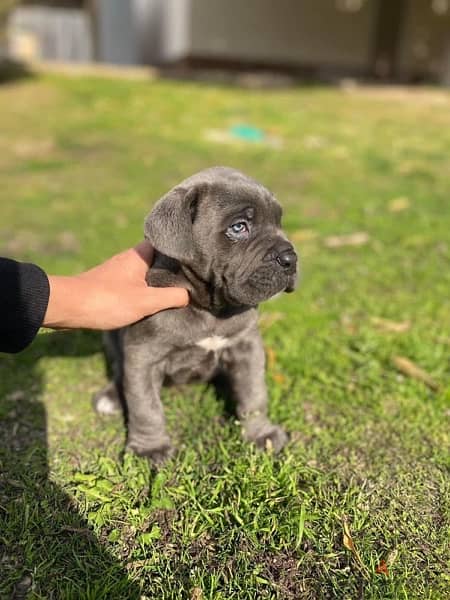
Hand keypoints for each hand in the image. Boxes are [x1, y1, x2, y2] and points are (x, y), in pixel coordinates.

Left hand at [43, 241, 188, 329]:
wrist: (69, 307)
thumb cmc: (108, 300)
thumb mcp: (147, 300)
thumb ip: (173, 296)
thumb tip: (191, 295)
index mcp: (140, 255)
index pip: (167, 245)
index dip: (182, 252)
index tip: (197, 262)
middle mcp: (130, 259)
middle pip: (158, 261)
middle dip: (173, 271)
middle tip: (193, 283)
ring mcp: (119, 271)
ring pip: (146, 274)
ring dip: (158, 284)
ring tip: (177, 295)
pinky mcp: (111, 284)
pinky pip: (135, 284)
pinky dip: (145, 292)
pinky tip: (152, 303)